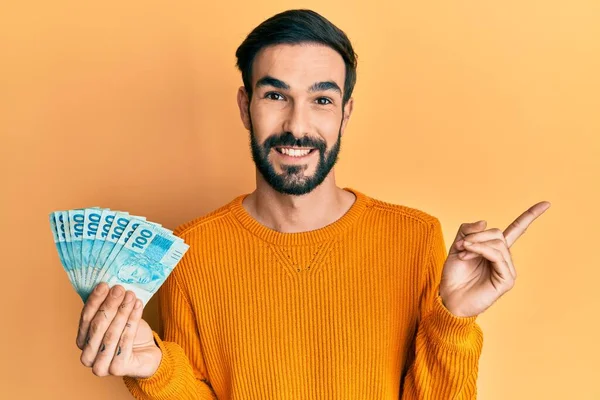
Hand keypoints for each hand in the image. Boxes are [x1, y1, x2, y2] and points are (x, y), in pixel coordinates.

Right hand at [76, 282, 161, 377]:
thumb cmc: (128, 333)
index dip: (95, 301)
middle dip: (109, 305)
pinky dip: (132, 321)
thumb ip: (106, 307)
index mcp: (82, 342)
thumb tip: (107, 284)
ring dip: (122, 311)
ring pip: (111, 333)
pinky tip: (138, 306)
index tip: (104, 285)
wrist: (147, 353)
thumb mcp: (115, 317)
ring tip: (131, 296)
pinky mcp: (117, 369)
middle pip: (98, 325)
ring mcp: (101, 366)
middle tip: (120, 289)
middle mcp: (87, 357)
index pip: (85, 318)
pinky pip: (125, 341)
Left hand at [439, 201, 550, 316]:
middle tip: (461, 245)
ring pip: (497, 244)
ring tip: (462, 253)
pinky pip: (497, 256)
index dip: (530, 216)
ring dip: (475, 244)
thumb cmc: (454, 274)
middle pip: (497, 234)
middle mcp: (504, 258)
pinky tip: (468, 256)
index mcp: (495, 249)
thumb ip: (468, 231)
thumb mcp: (458, 246)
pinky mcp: (506, 280)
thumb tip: (485, 221)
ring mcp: (507, 269)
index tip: (546, 203)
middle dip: (476, 236)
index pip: (517, 229)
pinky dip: (480, 251)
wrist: (449, 296)